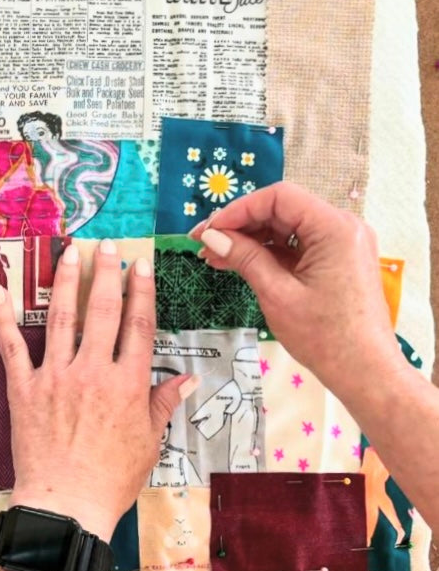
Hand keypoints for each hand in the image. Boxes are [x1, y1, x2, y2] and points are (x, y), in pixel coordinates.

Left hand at [0, 240, 195, 539]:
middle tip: (107, 246)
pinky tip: (1, 290)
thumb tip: (187, 379)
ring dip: (66, 281)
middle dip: (105, 273)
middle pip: (102, 311)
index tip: (140, 264)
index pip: (138, 325)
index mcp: (127, 384)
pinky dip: (4, 317)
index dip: (140, 291)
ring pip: (62, 318)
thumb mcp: (150, 442)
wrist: (67, 504)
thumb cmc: (112, 479)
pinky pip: (12, 346)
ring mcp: (55, 377)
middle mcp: (92, 371)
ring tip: (69, 252)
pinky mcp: (23, 388)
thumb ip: (163, 403)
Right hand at [189, 182, 406, 397]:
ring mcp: (342, 244)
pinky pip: (297, 245)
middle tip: (204, 244)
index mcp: (335, 229)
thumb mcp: (277, 294)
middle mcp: (343, 227)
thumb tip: (211, 237)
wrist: (365, 372)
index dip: (238, 209)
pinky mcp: (338, 260)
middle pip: (283, 210)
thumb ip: (244, 258)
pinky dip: (268, 252)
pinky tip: (239, 263)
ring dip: (250, 239)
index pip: (279, 198)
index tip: (209, 231)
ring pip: (287, 228)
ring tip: (214, 257)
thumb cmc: (325, 336)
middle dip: (241, 225)